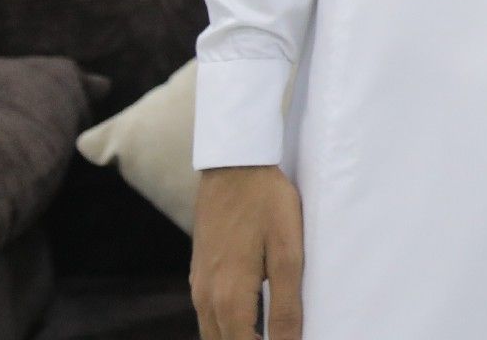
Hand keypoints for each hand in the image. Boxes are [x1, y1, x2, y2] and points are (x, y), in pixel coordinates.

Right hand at [192, 164, 304, 339]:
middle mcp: (205, 297)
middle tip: (282, 336)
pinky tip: (251, 322)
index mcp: (228, 297)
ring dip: (236, 339)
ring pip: (213, 333)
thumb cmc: (266, 203)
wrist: (233, 164)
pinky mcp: (200, 272)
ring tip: (266, 332)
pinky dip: (227, 328)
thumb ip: (287, 304)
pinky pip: (209, 315)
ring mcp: (199, 285)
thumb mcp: (287, 252)